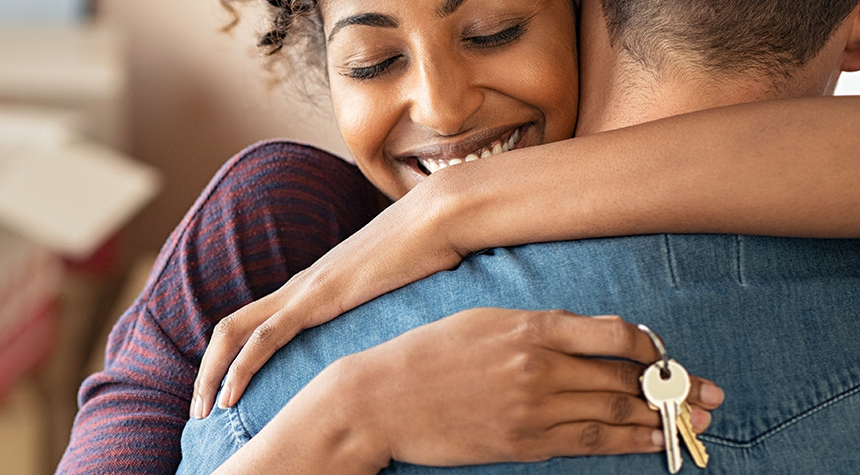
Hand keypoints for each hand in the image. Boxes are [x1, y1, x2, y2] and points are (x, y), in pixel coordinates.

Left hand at [193, 184, 467, 418]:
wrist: (439, 218)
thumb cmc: (427, 253)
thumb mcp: (395, 292)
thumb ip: (379, 309)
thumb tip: (393, 332)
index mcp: (311, 288)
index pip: (253, 324)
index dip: (231, 358)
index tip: (224, 393)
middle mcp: (297, 288)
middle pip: (230, 328)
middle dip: (207, 371)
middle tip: (198, 409)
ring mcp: (304, 290)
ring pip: (235, 332)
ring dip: (212, 374)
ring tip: (203, 410)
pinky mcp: (317, 297)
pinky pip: (265, 336)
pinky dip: (242, 367)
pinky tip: (230, 394)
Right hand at [219, 309, 725, 473]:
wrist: (380, 399)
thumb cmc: (426, 354)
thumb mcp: (482, 320)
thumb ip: (537, 326)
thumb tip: (590, 335)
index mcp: (530, 327)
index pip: (615, 334)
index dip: (650, 346)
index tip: (664, 354)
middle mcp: (539, 366)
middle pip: (625, 378)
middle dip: (674, 387)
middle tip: (710, 394)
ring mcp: (533, 408)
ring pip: (615, 413)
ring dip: (661, 418)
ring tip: (693, 421)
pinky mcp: (523, 442)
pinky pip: (588, 443)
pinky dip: (627, 442)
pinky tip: (651, 441)